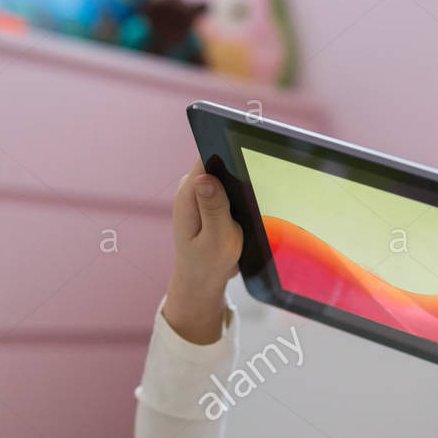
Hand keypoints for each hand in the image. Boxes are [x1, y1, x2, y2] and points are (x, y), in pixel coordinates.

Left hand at [162, 161, 243, 343]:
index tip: (248, 166)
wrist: (203, 280)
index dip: (229, 156)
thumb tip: (206, 177)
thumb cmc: (209, 264)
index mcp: (189, 194)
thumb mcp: (216, 239)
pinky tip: (243, 215)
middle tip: (249, 202)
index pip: (209, 157)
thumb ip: (213, 208)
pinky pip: (228, 188)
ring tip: (246, 212)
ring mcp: (201, 193)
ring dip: (240, 190)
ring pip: (227, 176)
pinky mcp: (210, 200)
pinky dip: (238, 199)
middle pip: (220, 164)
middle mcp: (192, 188)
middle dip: (239, 177)